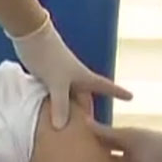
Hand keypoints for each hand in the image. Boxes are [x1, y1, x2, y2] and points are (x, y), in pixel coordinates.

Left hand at [9, 11, 131, 128]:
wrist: (30, 33)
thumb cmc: (49, 56)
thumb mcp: (56, 83)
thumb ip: (60, 105)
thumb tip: (61, 128)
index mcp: (83, 76)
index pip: (105, 86)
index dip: (118, 92)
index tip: (131, 97)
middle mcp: (73, 76)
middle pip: (85, 95)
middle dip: (88, 108)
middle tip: (92, 124)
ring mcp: (59, 74)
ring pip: (68, 95)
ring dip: (69, 107)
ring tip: (69, 123)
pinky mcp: (45, 74)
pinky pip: (53, 93)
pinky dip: (53, 102)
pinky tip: (47, 111)